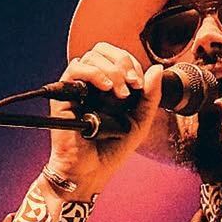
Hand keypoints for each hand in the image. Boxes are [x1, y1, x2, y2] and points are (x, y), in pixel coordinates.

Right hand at [44, 45, 163, 197]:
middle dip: (122, 62)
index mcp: (109, 85)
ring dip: (111, 70)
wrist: (92, 170)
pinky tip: (106, 88)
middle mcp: (92, 83)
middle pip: (103, 51)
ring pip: (91, 57)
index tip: (140, 85)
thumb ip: (150, 96)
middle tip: (132, 84)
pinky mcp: (64, 95)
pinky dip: (93, 73)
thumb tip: (158, 68)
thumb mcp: (140, 121)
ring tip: (120, 92)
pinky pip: (75, 69)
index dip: (131, 64)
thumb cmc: (113, 148)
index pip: (118, 58)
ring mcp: (78, 88)